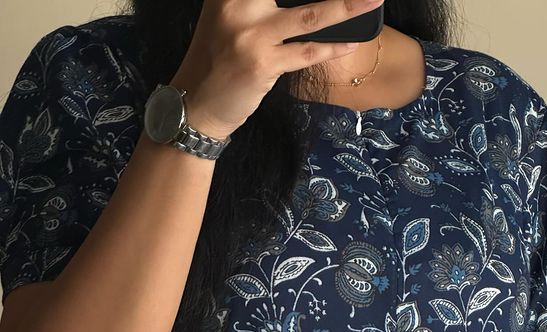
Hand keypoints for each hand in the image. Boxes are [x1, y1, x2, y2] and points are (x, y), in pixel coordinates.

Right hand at [168, 0, 384, 139]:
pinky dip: (331, 49)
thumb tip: (303, 2)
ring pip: (310, 15)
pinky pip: (306, 53)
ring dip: (347, 7)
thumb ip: (256, 3)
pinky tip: (351, 43)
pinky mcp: (262, 65)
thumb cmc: (217, 62)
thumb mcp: (229, 19)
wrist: (195, 105)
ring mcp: (251, 35)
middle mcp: (238, 5)